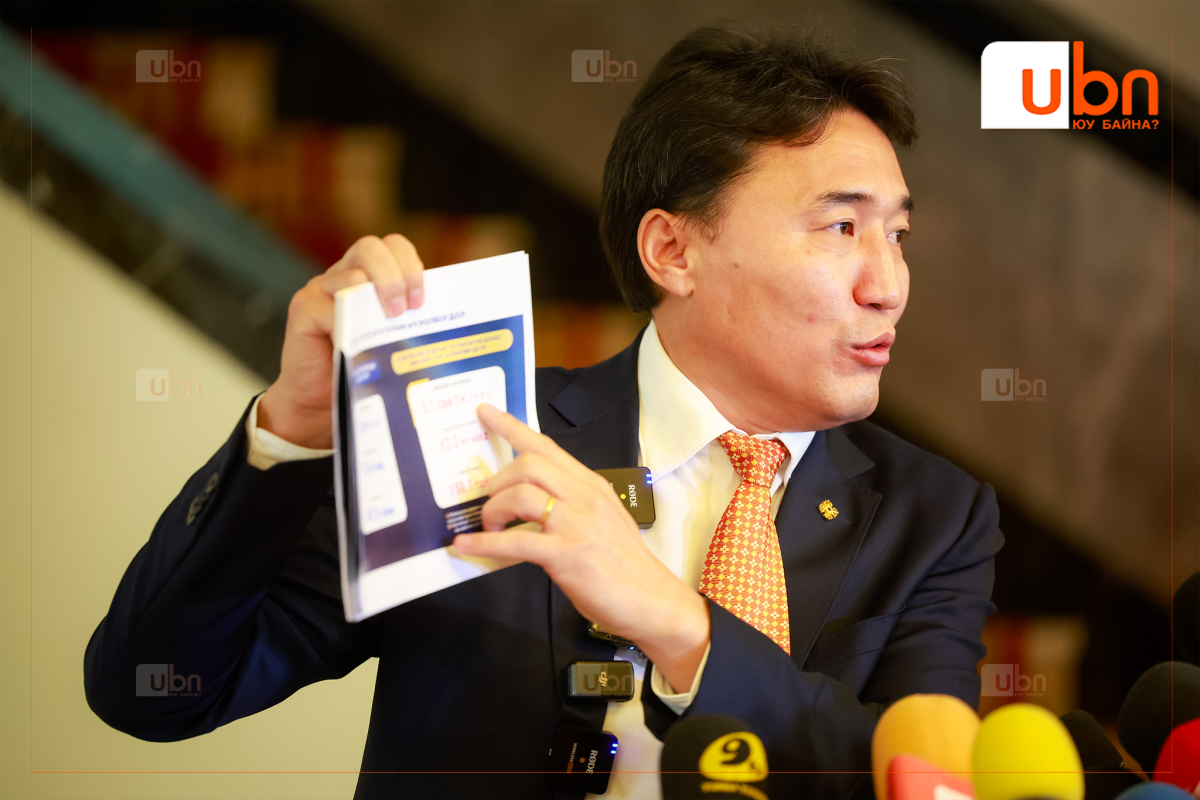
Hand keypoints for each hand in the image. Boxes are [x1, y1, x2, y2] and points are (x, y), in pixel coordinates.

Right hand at [257, 235, 425, 448]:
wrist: (320, 402)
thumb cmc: (362, 371)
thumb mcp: (392, 339)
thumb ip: (409, 319)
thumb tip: (446, 312)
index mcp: (371, 276)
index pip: (394, 246)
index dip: (411, 265)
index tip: (421, 299)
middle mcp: (345, 274)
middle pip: (370, 247)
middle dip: (395, 273)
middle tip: (405, 308)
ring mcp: (321, 288)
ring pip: (351, 274)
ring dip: (374, 298)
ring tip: (387, 326)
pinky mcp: (303, 307)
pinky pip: (326, 305)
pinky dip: (345, 324)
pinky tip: (352, 345)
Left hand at [453, 403, 710, 691]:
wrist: (652, 600)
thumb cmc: (626, 566)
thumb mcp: (602, 521)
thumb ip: (571, 506)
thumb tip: (529, 506)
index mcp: (591, 486)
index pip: (547, 446)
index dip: (511, 427)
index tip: (485, 413)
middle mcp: (584, 497)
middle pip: (528, 464)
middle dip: (497, 480)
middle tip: (486, 501)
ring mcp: (576, 524)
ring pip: (520, 496)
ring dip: (492, 510)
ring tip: (488, 527)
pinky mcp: (567, 554)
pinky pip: (515, 542)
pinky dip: (484, 543)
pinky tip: (467, 547)